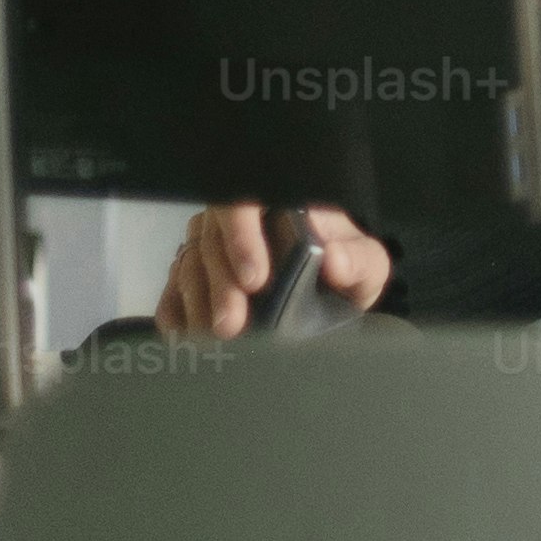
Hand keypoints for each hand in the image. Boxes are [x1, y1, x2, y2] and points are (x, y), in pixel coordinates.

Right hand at [158, 201, 393, 337]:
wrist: (333, 292)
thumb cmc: (347, 269)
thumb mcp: (366, 264)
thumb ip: (357, 260)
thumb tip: (335, 259)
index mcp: (279, 204)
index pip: (246, 202)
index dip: (242, 238)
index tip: (255, 280)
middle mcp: (240, 219)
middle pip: (213, 239)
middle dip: (220, 284)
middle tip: (231, 324)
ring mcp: (213, 244)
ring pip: (189, 262)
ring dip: (197, 302)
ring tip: (211, 337)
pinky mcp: (195, 274)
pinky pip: (174, 284)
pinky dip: (174, 308)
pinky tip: (180, 332)